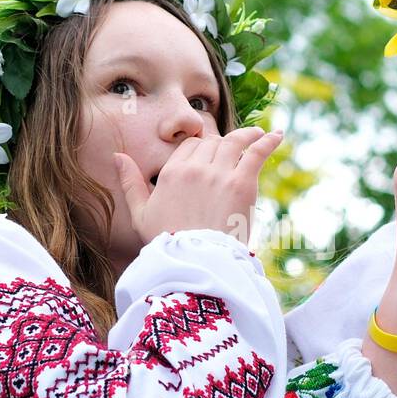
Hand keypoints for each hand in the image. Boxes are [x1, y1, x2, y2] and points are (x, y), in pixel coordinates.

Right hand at [113, 127, 283, 246]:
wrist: (195, 264)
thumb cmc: (167, 244)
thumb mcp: (141, 214)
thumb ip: (130, 183)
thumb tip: (118, 155)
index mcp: (172, 172)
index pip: (190, 146)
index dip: (202, 146)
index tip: (212, 150)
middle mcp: (194, 168)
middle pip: (212, 143)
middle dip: (223, 144)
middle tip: (236, 146)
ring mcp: (220, 174)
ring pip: (234, 142)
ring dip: (248, 135)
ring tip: (258, 133)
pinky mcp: (242, 184)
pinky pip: (257, 153)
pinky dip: (268, 141)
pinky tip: (278, 136)